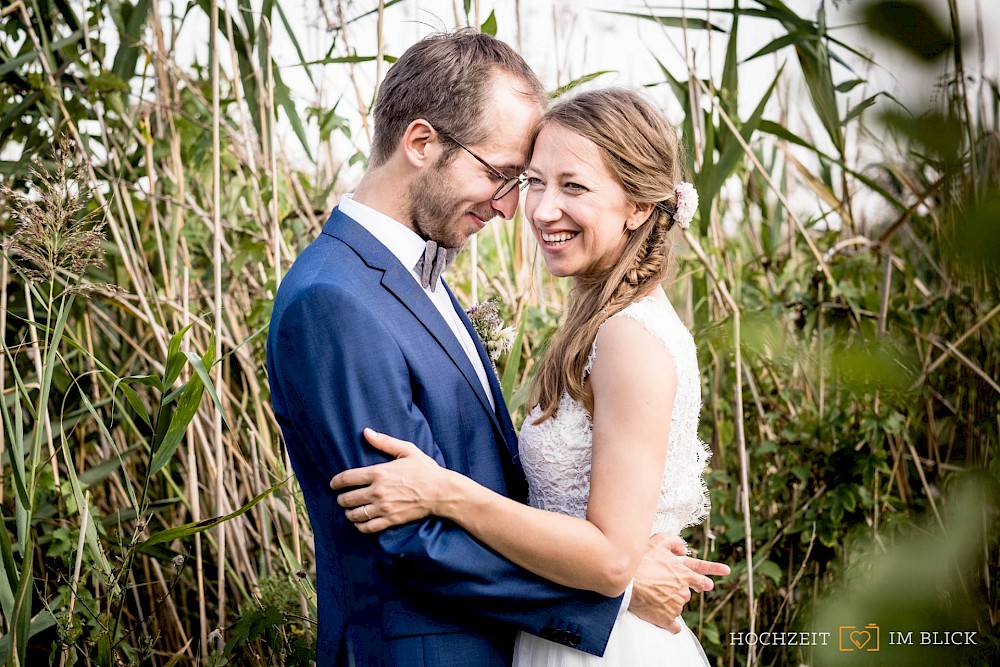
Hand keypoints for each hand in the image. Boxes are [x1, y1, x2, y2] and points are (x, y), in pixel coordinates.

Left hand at [330, 428, 445, 532]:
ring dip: (349, 513)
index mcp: (378, 472)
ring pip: (355, 514)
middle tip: (342, 498)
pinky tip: (360, 522)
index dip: (336, 482)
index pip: (347, 478)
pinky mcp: (390, 520)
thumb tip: (366, 432)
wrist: (441, 492)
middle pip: (347, 498)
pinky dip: (360, 526)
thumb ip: (384, 441)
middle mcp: (377, 491)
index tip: (333, 484)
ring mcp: (383, 507)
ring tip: (350, 510)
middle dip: (341, 498)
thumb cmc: (425, 469)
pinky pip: (367, 527)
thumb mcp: (406, 450)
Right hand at [628, 534, 729, 632]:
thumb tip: (683, 550)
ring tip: (653, 597)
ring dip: (669, 604)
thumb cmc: (642, 561)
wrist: (628, 582)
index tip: (708, 585)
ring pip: (677, 607)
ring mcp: (676, 607)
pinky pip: (674, 626)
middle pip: (685, 594)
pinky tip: (664, 620)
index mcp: (685, 575)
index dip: (703, 582)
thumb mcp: (658, 543)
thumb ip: (674, 542)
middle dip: (677, 592)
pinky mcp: (667, 620)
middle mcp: (684, 592)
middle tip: (665, 589)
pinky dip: (670, 624)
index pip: (701, 580)